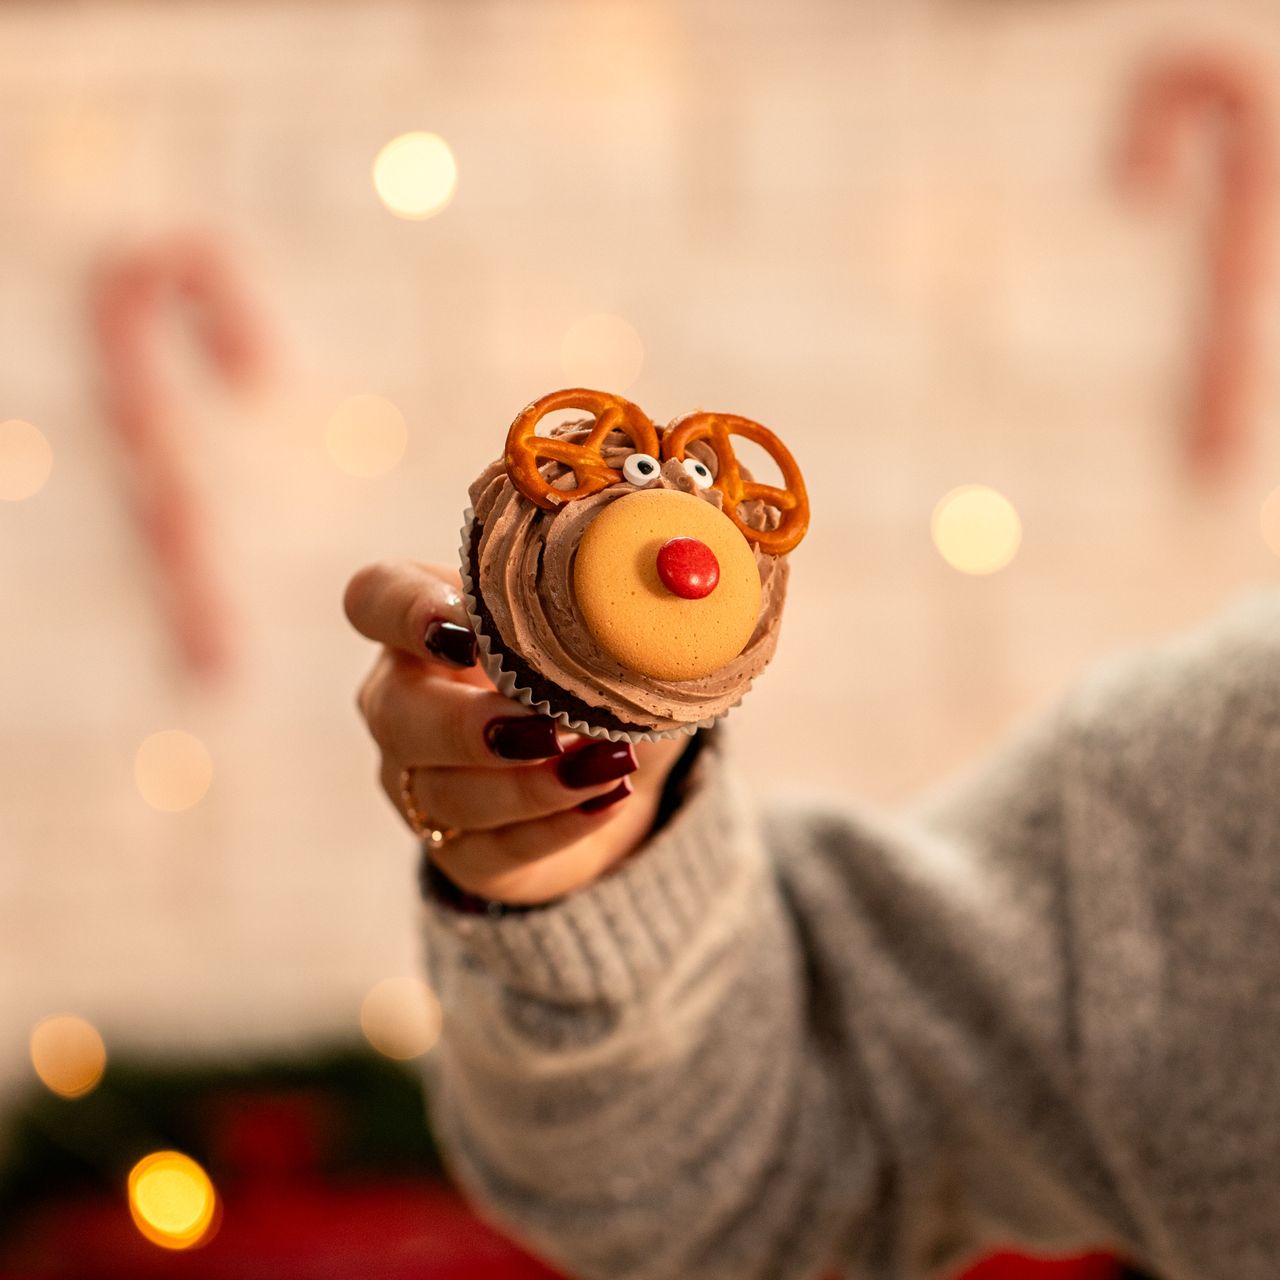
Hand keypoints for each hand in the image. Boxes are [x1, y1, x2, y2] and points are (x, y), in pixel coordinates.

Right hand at [344, 560, 688, 905]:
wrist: (615, 769)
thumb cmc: (597, 672)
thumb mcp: (606, 630)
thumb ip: (615, 608)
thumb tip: (663, 601)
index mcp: (429, 623)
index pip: (375, 598)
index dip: (405, 611)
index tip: (463, 629)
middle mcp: (405, 700)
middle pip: (395, 714)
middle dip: (469, 725)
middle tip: (545, 727)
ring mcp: (421, 781)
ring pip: (447, 793)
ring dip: (529, 785)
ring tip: (606, 765)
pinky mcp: (460, 848)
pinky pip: (494, 850)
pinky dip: (557, 827)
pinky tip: (609, 800)